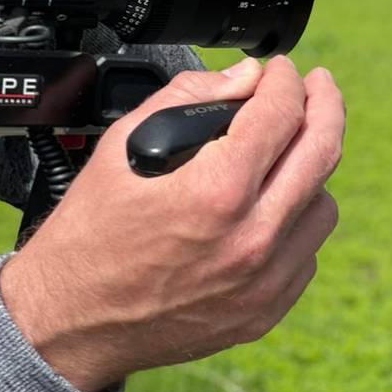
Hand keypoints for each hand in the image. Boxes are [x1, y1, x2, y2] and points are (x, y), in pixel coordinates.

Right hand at [0, 55, 344, 391]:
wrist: (66, 323)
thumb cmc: (89, 236)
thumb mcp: (121, 145)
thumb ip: (189, 97)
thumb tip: (246, 78)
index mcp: (215, 192)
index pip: (280, 112)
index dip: (284, 77)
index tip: (279, 69)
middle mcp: (251, 239)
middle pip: (323, 152)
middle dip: (325, 105)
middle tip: (317, 85)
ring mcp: (263, 281)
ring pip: (323, 203)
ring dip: (309, 169)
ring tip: (283, 156)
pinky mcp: (265, 310)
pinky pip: (308, 251)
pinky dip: (295, 222)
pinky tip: (268, 209)